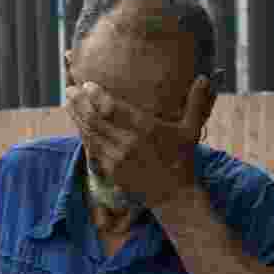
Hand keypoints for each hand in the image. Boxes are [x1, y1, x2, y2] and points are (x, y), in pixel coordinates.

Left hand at [64, 75, 216, 208]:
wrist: (174, 196)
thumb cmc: (182, 159)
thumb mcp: (191, 131)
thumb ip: (196, 103)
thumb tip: (205, 77)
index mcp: (145, 130)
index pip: (112, 109)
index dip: (96, 96)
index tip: (86, 84)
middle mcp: (127, 143)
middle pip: (95, 119)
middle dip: (79, 103)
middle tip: (69, 89)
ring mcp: (117, 158)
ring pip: (90, 134)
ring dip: (77, 117)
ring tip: (69, 103)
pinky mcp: (111, 171)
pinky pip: (92, 149)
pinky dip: (83, 134)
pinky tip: (78, 124)